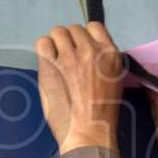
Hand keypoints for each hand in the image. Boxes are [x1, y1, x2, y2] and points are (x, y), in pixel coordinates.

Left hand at [34, 22, 125, 153]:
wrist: (89, 131)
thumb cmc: (104, 113)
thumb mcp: (115, 80)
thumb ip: (103, 61)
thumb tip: (88, 51)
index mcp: (110, 54)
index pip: (94, 26)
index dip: (85, 36)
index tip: (81, 49)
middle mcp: (90, 50)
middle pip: (73, 29)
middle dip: (69, 41)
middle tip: (67, 58)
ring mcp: (69, 57)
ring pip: (57, 32)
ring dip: (55, 43)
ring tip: (56, 60)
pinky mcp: (50, 66)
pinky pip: (42, 43)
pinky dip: (44, 49)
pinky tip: (47, 62)